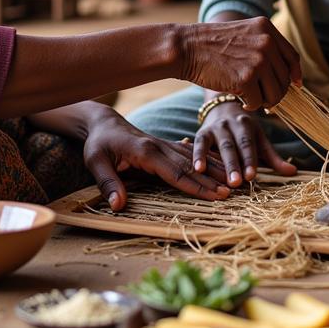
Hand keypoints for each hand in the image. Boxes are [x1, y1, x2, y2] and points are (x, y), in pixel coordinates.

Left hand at [81, 109, 229, 209]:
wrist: (103, 121)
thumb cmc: (98, 143)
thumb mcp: (95, 161)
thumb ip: (107, 182)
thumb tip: (118, 205)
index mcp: (146, 151)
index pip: (176, 172)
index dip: (196, 185)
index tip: (215, 195)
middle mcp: (160, 146)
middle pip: (191, 165)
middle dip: (212, 179)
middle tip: (233, 191)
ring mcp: (164, 144)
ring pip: (194, 157)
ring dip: (214, 168)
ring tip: (233, 178)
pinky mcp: (165, 145)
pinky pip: (189, 153)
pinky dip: (206, 159)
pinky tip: (219, 163)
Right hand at [179, 17, 300, 109]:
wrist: (187, 48)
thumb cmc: (211, 45)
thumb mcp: (243, 34)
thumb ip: (264, 47)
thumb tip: (288, 76)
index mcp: (266, 29)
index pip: (292, 57)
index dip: (295, 74)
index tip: (294, 84)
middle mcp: (266, 43)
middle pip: (285, 79)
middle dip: (275, 92)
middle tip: (262, 96)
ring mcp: (258, 60)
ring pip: (276, 94)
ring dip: (265, 101)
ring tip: (250, 97)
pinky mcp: (246, 79)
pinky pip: (259, 102)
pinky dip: (251, 105)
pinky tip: (241, 99)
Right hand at [192, 100, 297, 186]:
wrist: (224, 107)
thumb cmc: (245, 130)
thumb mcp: (260, 140)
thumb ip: (273, 158)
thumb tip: (294, 172)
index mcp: (247, 125)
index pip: (249, 145)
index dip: (250, 160)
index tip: (252, 176)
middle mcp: (231, 124)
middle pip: (232, 146)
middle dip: (233, 165)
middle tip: (235, 183)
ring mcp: (216, 127)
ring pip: (216, 146)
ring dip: (215, 163)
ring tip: (214, 178)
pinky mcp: (202, 132)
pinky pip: (199, 144)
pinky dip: (198, 155)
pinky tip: (197, 168)